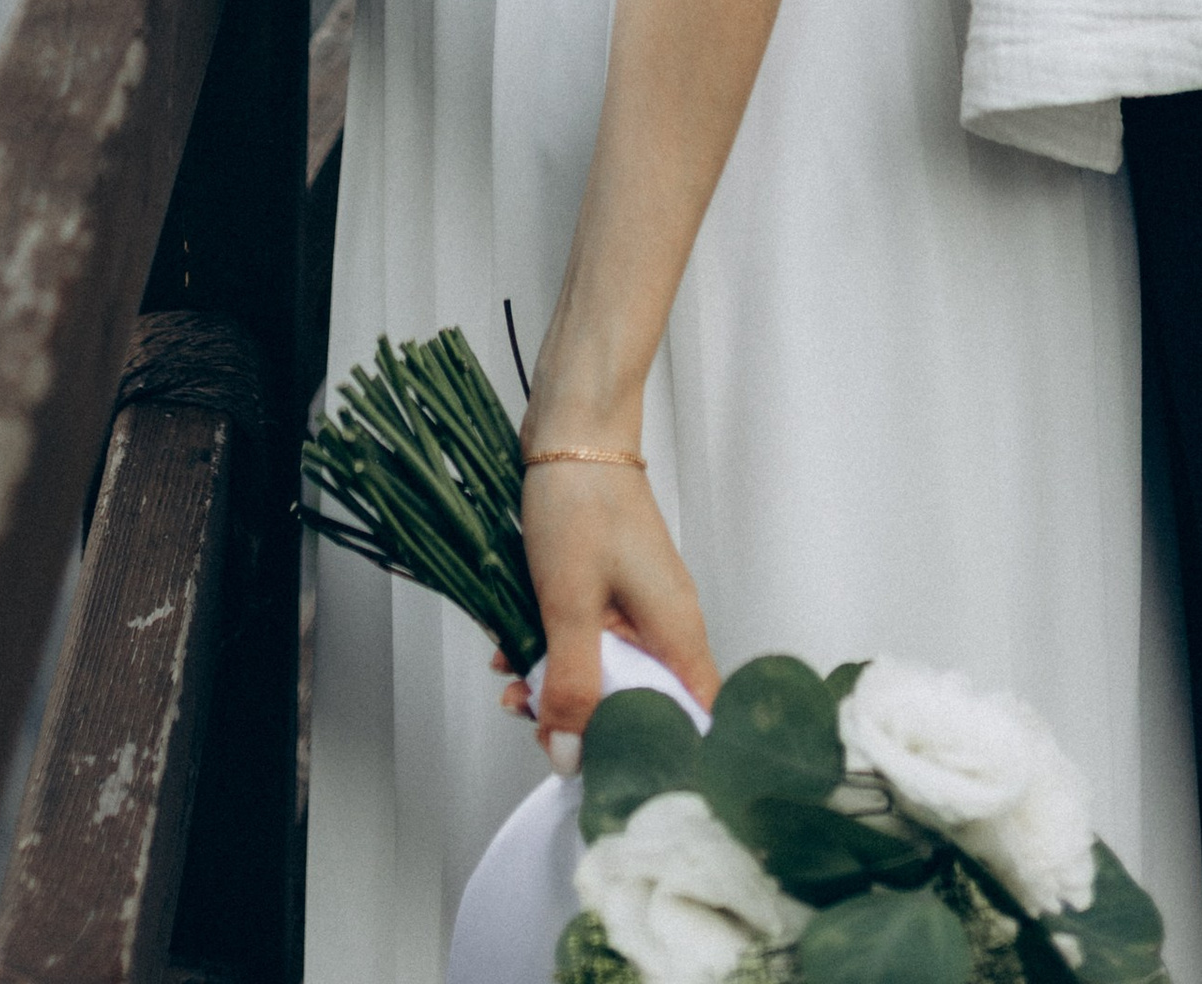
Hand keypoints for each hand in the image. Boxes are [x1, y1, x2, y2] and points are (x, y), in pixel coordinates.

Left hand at [512, 460, 713, 764]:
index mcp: (677, 634)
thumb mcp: (570, 605)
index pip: (692, 721)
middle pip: (640, 702)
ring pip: (605, 670)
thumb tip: (570, 758)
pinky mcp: (609, 586)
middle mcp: (665, 625)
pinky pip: (585, 636)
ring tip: (511, 686)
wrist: (572, 426)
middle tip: (536, 726)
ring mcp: (637, 604)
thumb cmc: (582, 502)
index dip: (655, 757)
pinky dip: (550, 646)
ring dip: (558, 682)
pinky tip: (510, 646)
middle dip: (586, 721)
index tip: (604, 774)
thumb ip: (571, 686)